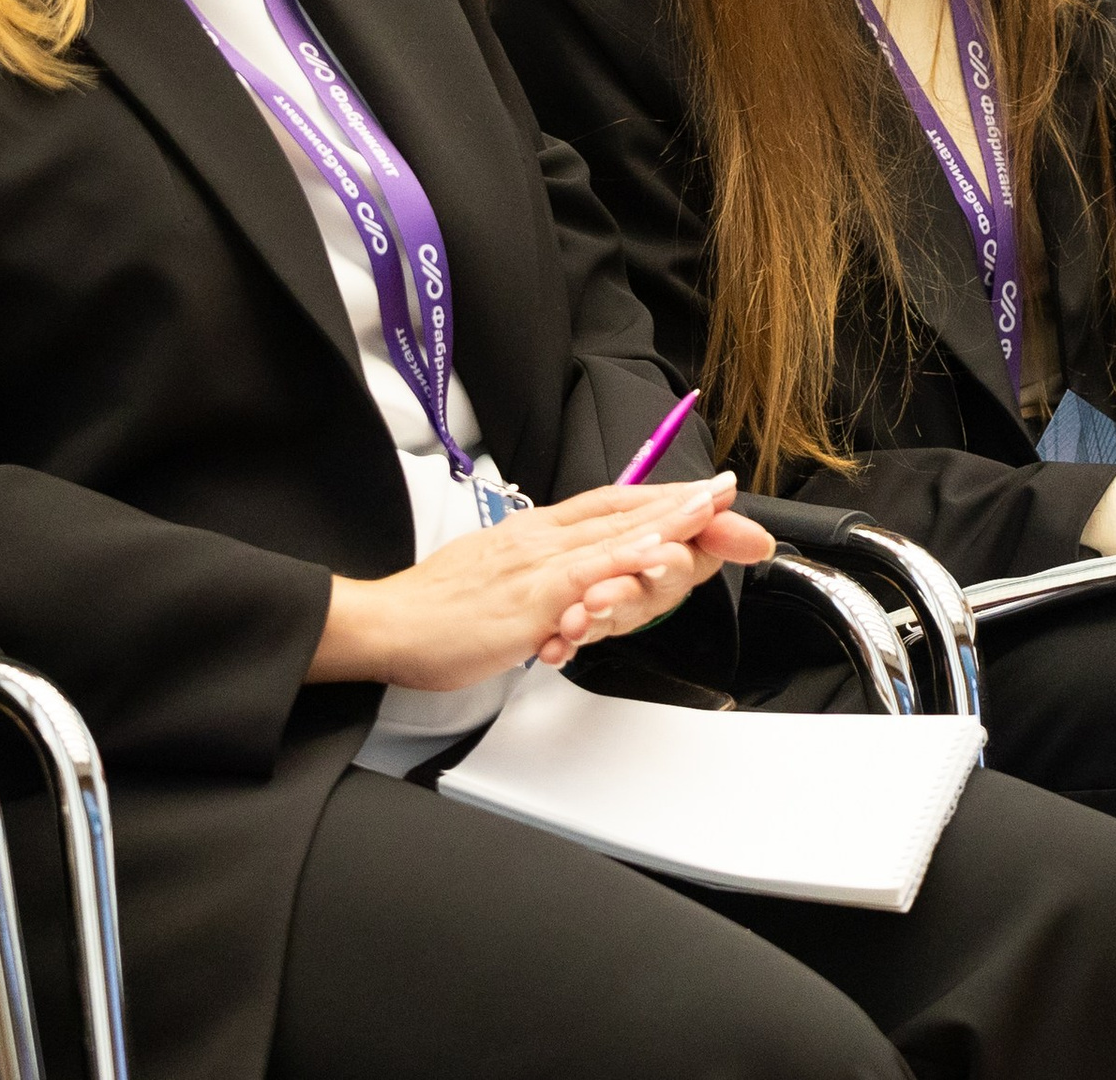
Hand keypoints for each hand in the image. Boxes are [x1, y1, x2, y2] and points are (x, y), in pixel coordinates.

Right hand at [310, 473, 772, 692]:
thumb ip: (538, 571)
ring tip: (712, 506)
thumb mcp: (498, 577)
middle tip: (729, 490)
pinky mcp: (528, 597)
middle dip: (680, 500)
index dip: (659, 495)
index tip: (701, 492)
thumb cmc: (437, 610)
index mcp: (535, 532)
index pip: (610, 504)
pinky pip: (585, 573)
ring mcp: (536, 563)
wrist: (387, 625)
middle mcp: (542, 537)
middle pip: (623, 509)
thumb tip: (570, 574)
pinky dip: (624, 556)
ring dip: (667, 517)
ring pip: (613, 533)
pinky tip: (655, 549)